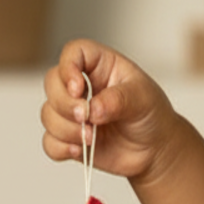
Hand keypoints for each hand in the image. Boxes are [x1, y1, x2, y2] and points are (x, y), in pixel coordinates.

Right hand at [41, 39, 177, 181]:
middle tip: (86, 118)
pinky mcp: (69, 138)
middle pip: (52, 82)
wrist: (155, 149)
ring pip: (48, 114)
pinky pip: (50, 142)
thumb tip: (93, 109)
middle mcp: (82, 86)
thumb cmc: (151, 114)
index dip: (68, 67)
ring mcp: (73, 112)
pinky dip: (60, 148)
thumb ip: (118, 100)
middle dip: (65, 104)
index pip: (73, 53)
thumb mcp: (143, 99)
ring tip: (91, 138)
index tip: (78, 88)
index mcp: (100, 66)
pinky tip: (79, 150)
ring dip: (66, 129)